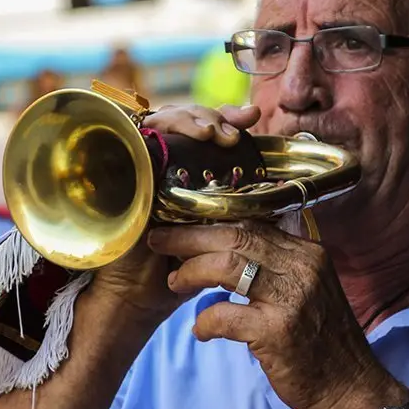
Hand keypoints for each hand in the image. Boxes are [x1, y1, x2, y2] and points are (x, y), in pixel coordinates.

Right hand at [83, 104, 262, 325]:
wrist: (142, 293)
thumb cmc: (180, 267)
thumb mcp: (219, 231)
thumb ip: (239, 207)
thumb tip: (282, 186)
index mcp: (186, 172)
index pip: (205, 128)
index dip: (226, 117)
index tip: (251, 118)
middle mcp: (163, 163)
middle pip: (185, 116)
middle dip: (212, 115)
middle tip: (232, 130)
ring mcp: (141, 164)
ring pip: (162, 119)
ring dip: (189, 119)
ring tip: (212, 132)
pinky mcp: (125, 170)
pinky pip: (139, 134)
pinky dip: (163, 127)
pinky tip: (190, 136)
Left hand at [146, 219, 392, 408]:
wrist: (351, 389)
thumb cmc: (323, 342)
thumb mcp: (309, 289)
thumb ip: (277, 266)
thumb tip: (227, 248)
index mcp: (307, 253)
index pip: (251, 225)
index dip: (211, 224)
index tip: (181, 226)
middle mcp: (302, 268)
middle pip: (235, 237)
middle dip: (190, 238)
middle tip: (160, 242)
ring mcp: (291, 299)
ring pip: (226, 266)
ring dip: (191, 272)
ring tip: (175, 283)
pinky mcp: (277, 331)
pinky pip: (224, 315)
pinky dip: (205, 321)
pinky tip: (201, 331)